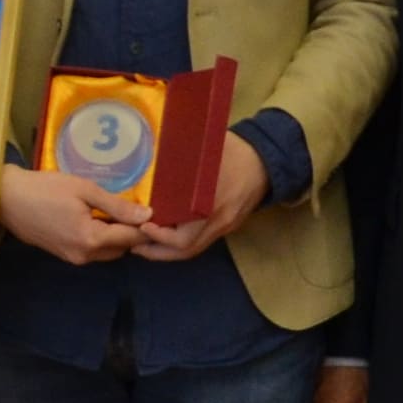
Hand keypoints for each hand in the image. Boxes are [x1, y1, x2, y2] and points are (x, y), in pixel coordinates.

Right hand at [0, 164, 146, 267]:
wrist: (6, 199)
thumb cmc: (45, 189)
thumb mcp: (84, 190)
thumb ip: (117, 206)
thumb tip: (148, 216)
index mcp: (91, 239)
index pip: (132, 237)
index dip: (147, 226)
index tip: (156, 211)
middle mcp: (84, 256)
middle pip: (121, 249)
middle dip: (131, 232)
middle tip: (134, 208)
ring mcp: (72, 258)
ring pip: (107, 251)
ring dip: (114, 236)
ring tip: (113, 210)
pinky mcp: (63, 255)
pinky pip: (91, 250)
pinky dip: (99, 238)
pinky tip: (94, 217)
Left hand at [131, 131, 273, 264]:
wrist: (268, 160)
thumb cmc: (234, 150)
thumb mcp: (204, 149)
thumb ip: (179, 157)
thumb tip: (148, 156)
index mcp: (211, 205)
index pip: (183, 237)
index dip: (159, 237)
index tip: (141, 226)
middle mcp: (218, 222)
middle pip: (186, 250)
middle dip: (157, 253)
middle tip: (134, 246)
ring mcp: (225, 226)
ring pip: (194, 249)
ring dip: (168, 251)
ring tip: (144, 245)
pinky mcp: (228, 226)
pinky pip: (202, 241)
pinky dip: (182, 243)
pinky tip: (166, 235)